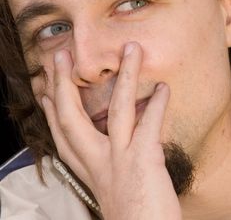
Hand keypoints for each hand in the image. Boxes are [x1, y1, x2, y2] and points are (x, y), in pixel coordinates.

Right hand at [41, 42, 181, 219]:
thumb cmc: (133, 219)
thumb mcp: (110, 189)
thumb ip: (106, 166)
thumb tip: (107, 146)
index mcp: (89, 170)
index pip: (62, 136)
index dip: (51, 112)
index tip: (46, 92)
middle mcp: (98, 163)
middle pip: (72, 118)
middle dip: (63, 85)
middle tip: (59, 57)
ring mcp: (119, 161)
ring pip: (116, 109)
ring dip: (125, 76)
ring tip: (131, 49)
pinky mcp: (142, 163)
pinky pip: (148, 126)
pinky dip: (156, 105)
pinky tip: (163, 87)